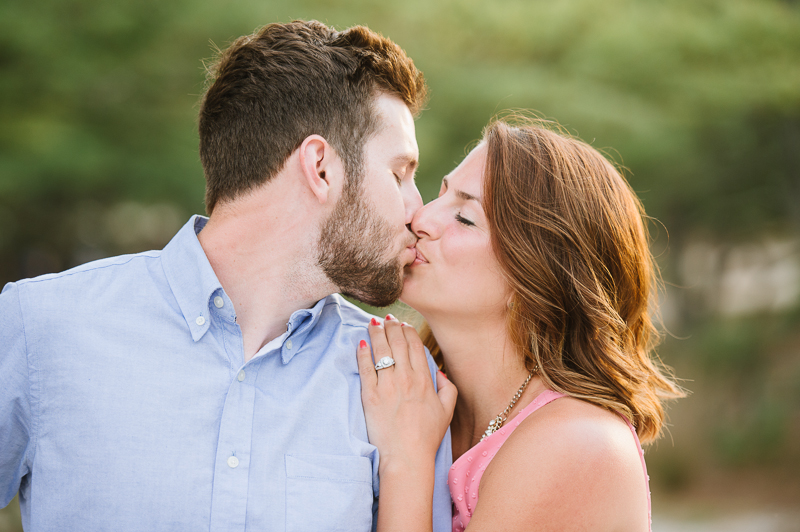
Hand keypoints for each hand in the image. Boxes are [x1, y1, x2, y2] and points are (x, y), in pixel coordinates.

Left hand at [356, 315, 456, 472]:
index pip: (415, 346)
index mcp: (424, 380)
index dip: (408, 331)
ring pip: (380, 350)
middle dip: (392, 326)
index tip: (403, 324)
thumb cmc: (426, 437)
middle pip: (397, 343)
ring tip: (372, 323)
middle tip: (387, 318)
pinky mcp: (370, 395)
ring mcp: (387, 386)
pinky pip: (365, 368)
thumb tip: (440, 372)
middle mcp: (406, 378)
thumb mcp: (446, 411)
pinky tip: (361, 343)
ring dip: (376, 333)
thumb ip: (447, 388)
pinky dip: (362, 353)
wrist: (406, 457)